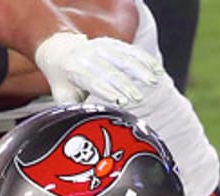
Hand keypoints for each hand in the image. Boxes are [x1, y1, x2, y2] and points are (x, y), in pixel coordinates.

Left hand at [32, 32, 163, 106]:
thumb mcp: (63, 95)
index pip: (93, 81)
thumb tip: (77, 128)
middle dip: (125, 84)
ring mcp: (101, 46)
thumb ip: (70, 109)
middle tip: (138, 98)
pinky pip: (131, 50)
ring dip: (140, 69)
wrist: (61, 52)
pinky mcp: (113, 43)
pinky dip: (145, 59)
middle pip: (110, 71)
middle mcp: (87, 55)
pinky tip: (157, 70)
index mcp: (74, 69)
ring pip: (123, 58)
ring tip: (153, 82)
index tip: (121, 102)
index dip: (108, 91)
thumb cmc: (66, 82)